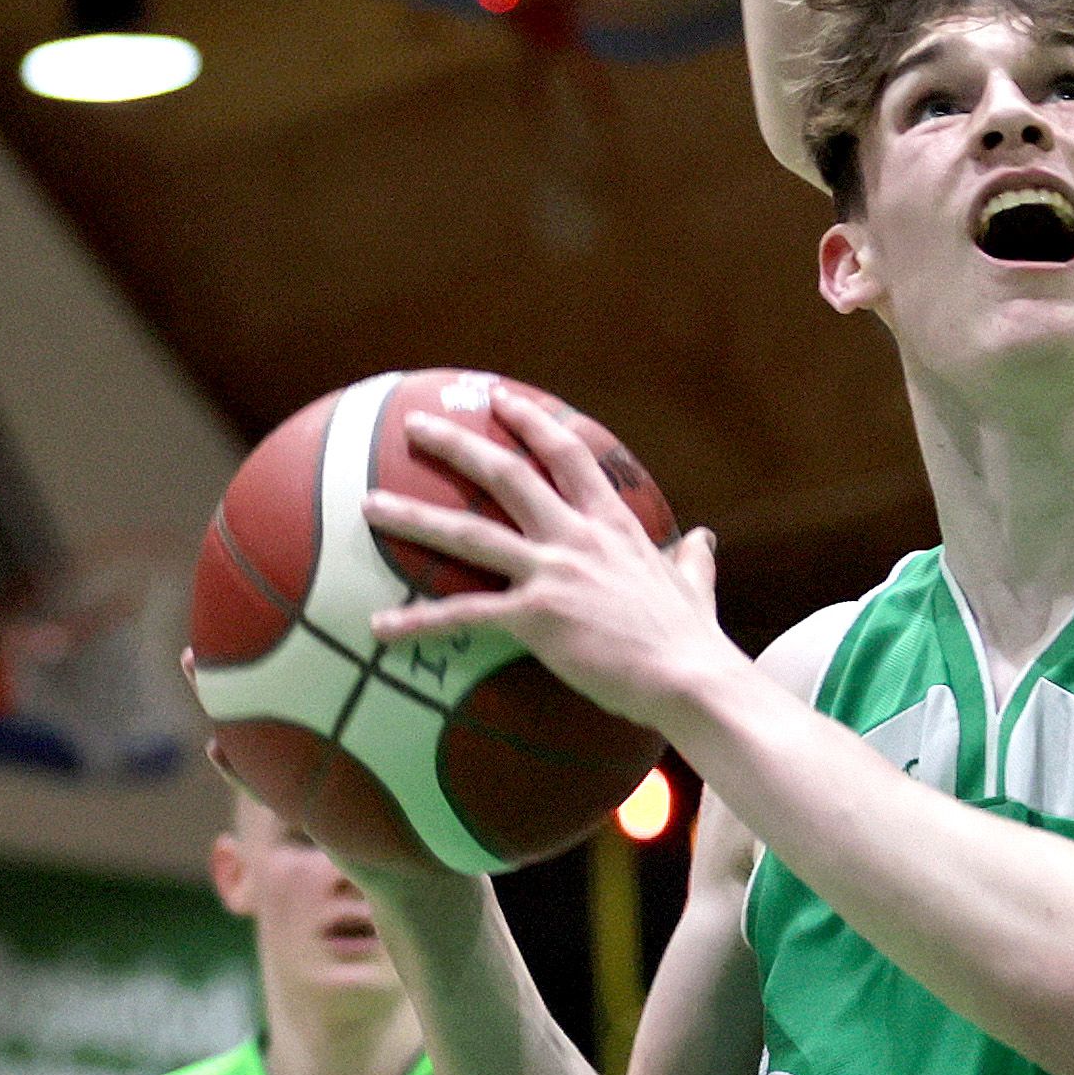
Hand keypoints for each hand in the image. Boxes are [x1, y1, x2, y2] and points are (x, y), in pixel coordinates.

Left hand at [364, 387, 733, 732]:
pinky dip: (418, 621)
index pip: (566, 454)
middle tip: (415, 425)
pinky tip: (379, 627)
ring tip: (368, 505)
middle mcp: (576, 536)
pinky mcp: (535, 617)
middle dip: (457, 445)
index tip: (500, 399)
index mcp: (612, 523)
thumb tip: (704, 539)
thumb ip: (691, 558)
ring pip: (469, 533)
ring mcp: (553, 572)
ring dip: (414, 517)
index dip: (531, 422)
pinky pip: (464, 616)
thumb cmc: (691, 636)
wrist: (690, 675)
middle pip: (506, 474)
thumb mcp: (693, 584)